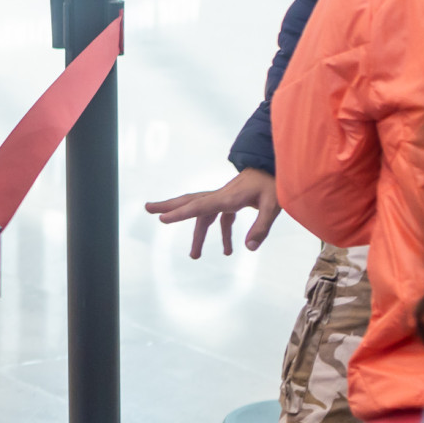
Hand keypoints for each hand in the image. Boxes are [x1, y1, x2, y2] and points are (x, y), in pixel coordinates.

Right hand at [146, 167, 280, 257]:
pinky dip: (222, 235)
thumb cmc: (275, 183)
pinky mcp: (232, 202)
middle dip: (169, 207)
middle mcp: (222, 196)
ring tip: (194, 255)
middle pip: (190, 202)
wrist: (276, 167)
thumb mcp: (274, 206)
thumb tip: (248, 248)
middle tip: (147, 209)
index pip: (200, 207)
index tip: (162, 220)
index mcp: (228, 197)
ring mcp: (225, 198)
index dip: (180, 214)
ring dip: (197, 234)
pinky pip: (220, 219)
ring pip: (202, 213)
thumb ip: (261, 227)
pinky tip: (229, 250)